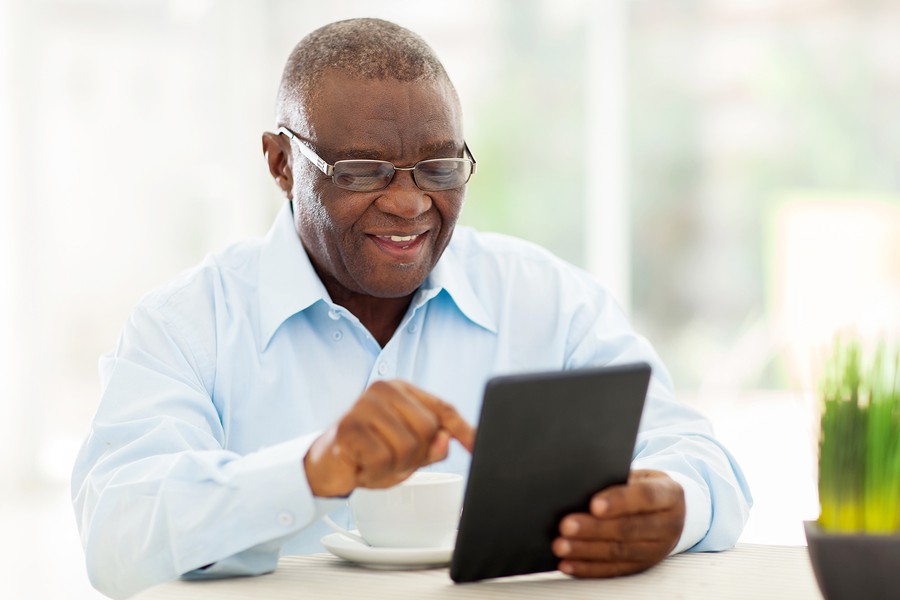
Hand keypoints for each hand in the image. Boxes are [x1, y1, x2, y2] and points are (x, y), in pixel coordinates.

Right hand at [304, 379, 474, 496]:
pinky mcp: (349, 426)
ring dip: (393, 466)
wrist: (325, 466)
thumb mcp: (408, 453)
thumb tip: (446, 440)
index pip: (443, 409)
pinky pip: (383, 459)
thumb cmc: (368, 453)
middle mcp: (385, 390)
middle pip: (428, 430)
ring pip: (408, 446)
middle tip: (391, 459)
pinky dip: (376, 472)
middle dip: (415, 456)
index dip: (465, 430)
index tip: (480, 446)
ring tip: (374, 461)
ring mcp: (365, 405)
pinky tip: (362, 465)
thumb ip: (431, 447)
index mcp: (403, 391)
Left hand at [552, 469, 685, 576]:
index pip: (645, 497)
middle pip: (628, 529)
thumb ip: (617, 479)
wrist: (672, 511)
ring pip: (619, 552)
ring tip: (561, 546)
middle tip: (566, 526)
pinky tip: (568, 564)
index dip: (619, 501)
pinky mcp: (643, 566)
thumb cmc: (646, 487)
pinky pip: (614, 570)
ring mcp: (657, 549)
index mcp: (669, 495)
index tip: (593, 504)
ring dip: (586, 551)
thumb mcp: (641, 476)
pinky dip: (588, 568)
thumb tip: (581, 486)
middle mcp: (667, 524)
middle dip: (594, 529)